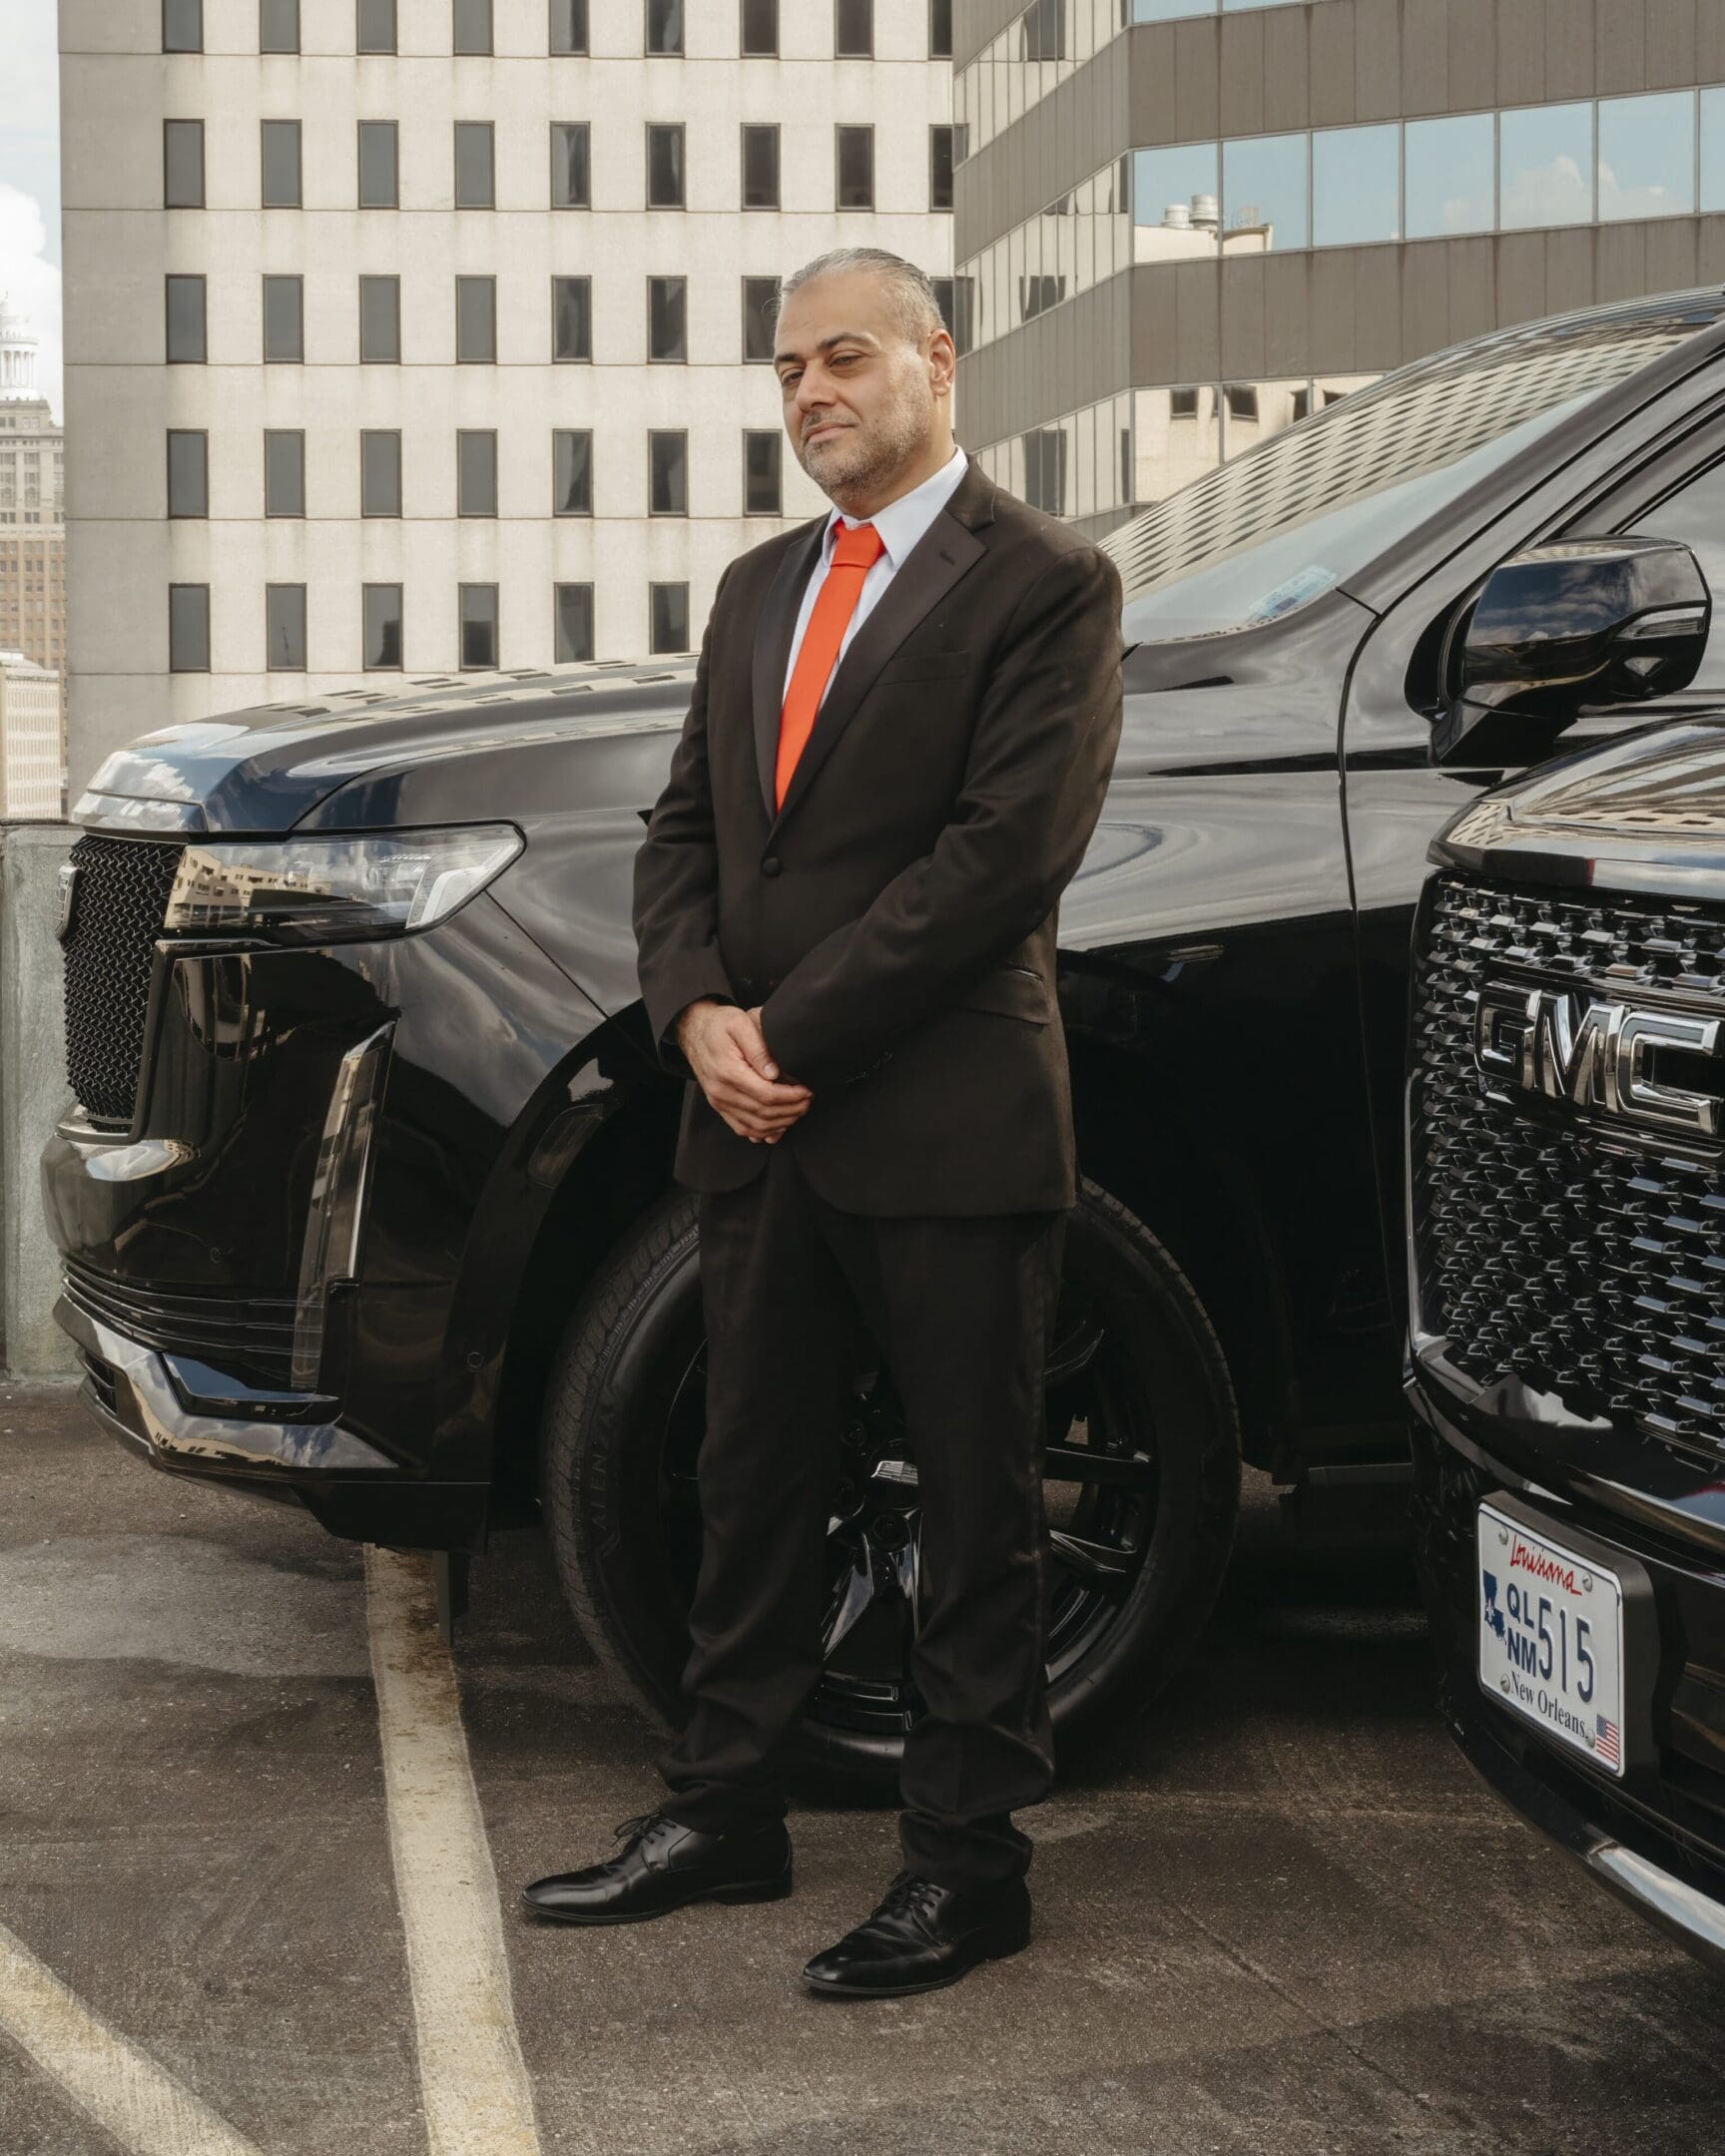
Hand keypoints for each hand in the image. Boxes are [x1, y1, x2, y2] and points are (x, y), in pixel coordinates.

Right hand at [677, 999, 812, 1143]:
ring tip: (798, 1111)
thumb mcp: (740, 1023)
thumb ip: (758, 1047)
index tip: (807, 1091)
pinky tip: (778, 1126)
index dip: (791, 1097)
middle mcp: (722, 1092)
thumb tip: (774, 1072)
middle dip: (791, 1110)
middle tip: (808, 1101)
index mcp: (729, 1072)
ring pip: (755, 1126)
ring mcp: (719, 1102)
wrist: (694, 1031)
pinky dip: (763, 1132)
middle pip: (764, 1114)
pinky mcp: (719, 1107)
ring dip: (781, 1123)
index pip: (766, 1095)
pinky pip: (743, 1129)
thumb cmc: (719, 1025)